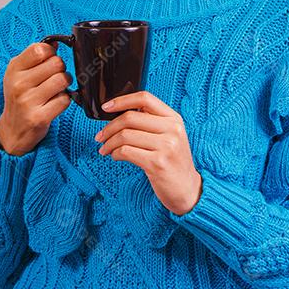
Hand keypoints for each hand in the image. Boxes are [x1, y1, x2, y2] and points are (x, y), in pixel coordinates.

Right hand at [0, 42, 73, 155]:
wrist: (12, 130)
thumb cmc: (19, 98)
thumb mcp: (19, 74)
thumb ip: (35, 57)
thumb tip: (56, 43)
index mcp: (13, 69)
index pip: (40, 49)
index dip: (51, 52)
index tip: (49, 60)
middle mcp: (18, 84)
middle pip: (56, 63)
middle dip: (60, 69)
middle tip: (54, 77)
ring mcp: (28, 101)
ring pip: (62, 80)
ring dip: (65, 84)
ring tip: (56, 89)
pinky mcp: (39, 117)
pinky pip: (64, 100)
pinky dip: (64, 100)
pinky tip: (54, 103)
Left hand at [93, 91, 202, 215]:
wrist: (188, 189)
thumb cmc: (173, 162)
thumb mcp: (170, 136)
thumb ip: (151, 123)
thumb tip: (119, 114)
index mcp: (174, 118)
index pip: (144, 98)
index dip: (121, 100)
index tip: (106, 107)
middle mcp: (172, 129)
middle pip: (130, 117)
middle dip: (109, 127)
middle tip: (100, 136)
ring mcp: (167, 146)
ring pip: (125, 135)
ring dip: (109, 143)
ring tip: (105, 149)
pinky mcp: (157, 163)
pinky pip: (126, 152)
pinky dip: (115, 153)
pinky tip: (115, 156)